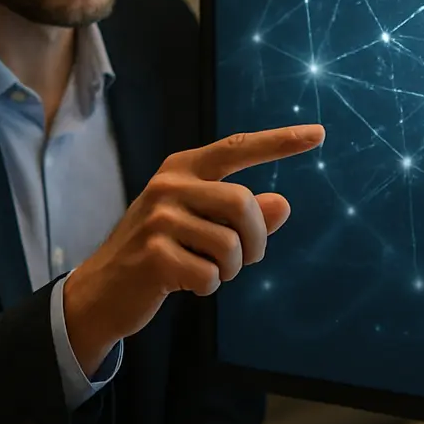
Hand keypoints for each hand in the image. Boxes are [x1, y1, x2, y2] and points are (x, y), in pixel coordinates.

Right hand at [64, 124, 324, 373]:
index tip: (319, 134)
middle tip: (246, 259)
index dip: (279, 142)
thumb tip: (283, 204)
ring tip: (207, 271)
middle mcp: (169, 185)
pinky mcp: (154, 254)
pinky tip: (184, 284)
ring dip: (229, 269)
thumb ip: (244, 215)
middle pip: (243, 204)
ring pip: (230, 246)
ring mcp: (159, 219)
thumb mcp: (201, 225)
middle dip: (256, 240)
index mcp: (182, 169)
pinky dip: (208, 287)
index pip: (237, 148)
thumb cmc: (161, 251)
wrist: (104, 289)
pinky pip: (210, 275)